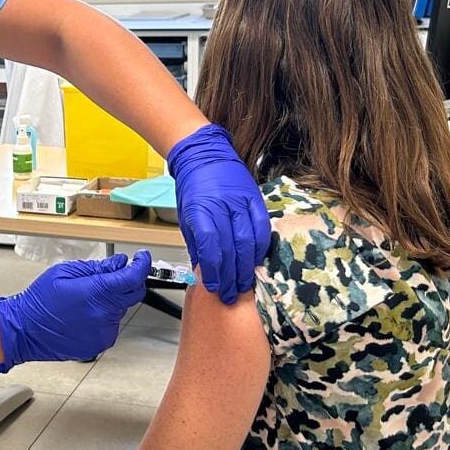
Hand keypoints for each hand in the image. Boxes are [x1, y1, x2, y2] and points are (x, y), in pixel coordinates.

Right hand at [0, 251, 150, 371]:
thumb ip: (97, 268)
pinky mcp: (99, 344)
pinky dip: (102, 317)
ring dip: (110, 301)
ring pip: (120, 310)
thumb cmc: (39, 301)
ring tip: (84, 301)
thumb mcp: (65, 272)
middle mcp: (103, 315)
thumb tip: (119, 264)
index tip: (142, 258)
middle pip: (133, 295)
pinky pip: (110, 325)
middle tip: (112, 276)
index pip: (133, 278)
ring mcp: (103, 332)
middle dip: (127, 282)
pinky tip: (82, 315)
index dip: (142, 265)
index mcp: (96, 293)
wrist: (24, 330)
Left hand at [167, 125, 270, 303]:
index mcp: (200, 210)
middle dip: (231, 277)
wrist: (205, 155)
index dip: (214, 271)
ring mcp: (241, 202)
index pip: (210, 246)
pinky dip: (260, 248)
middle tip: (231, 295)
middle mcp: (222, 206)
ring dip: (247, 268)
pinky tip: (256, 262)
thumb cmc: (193, 187)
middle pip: (230, 248)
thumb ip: (196, 243)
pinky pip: (262, 228)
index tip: (215, 287)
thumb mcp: (186, 215)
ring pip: (248, 241)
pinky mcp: (255, 199)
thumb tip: (203, 271)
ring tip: (244, 285)